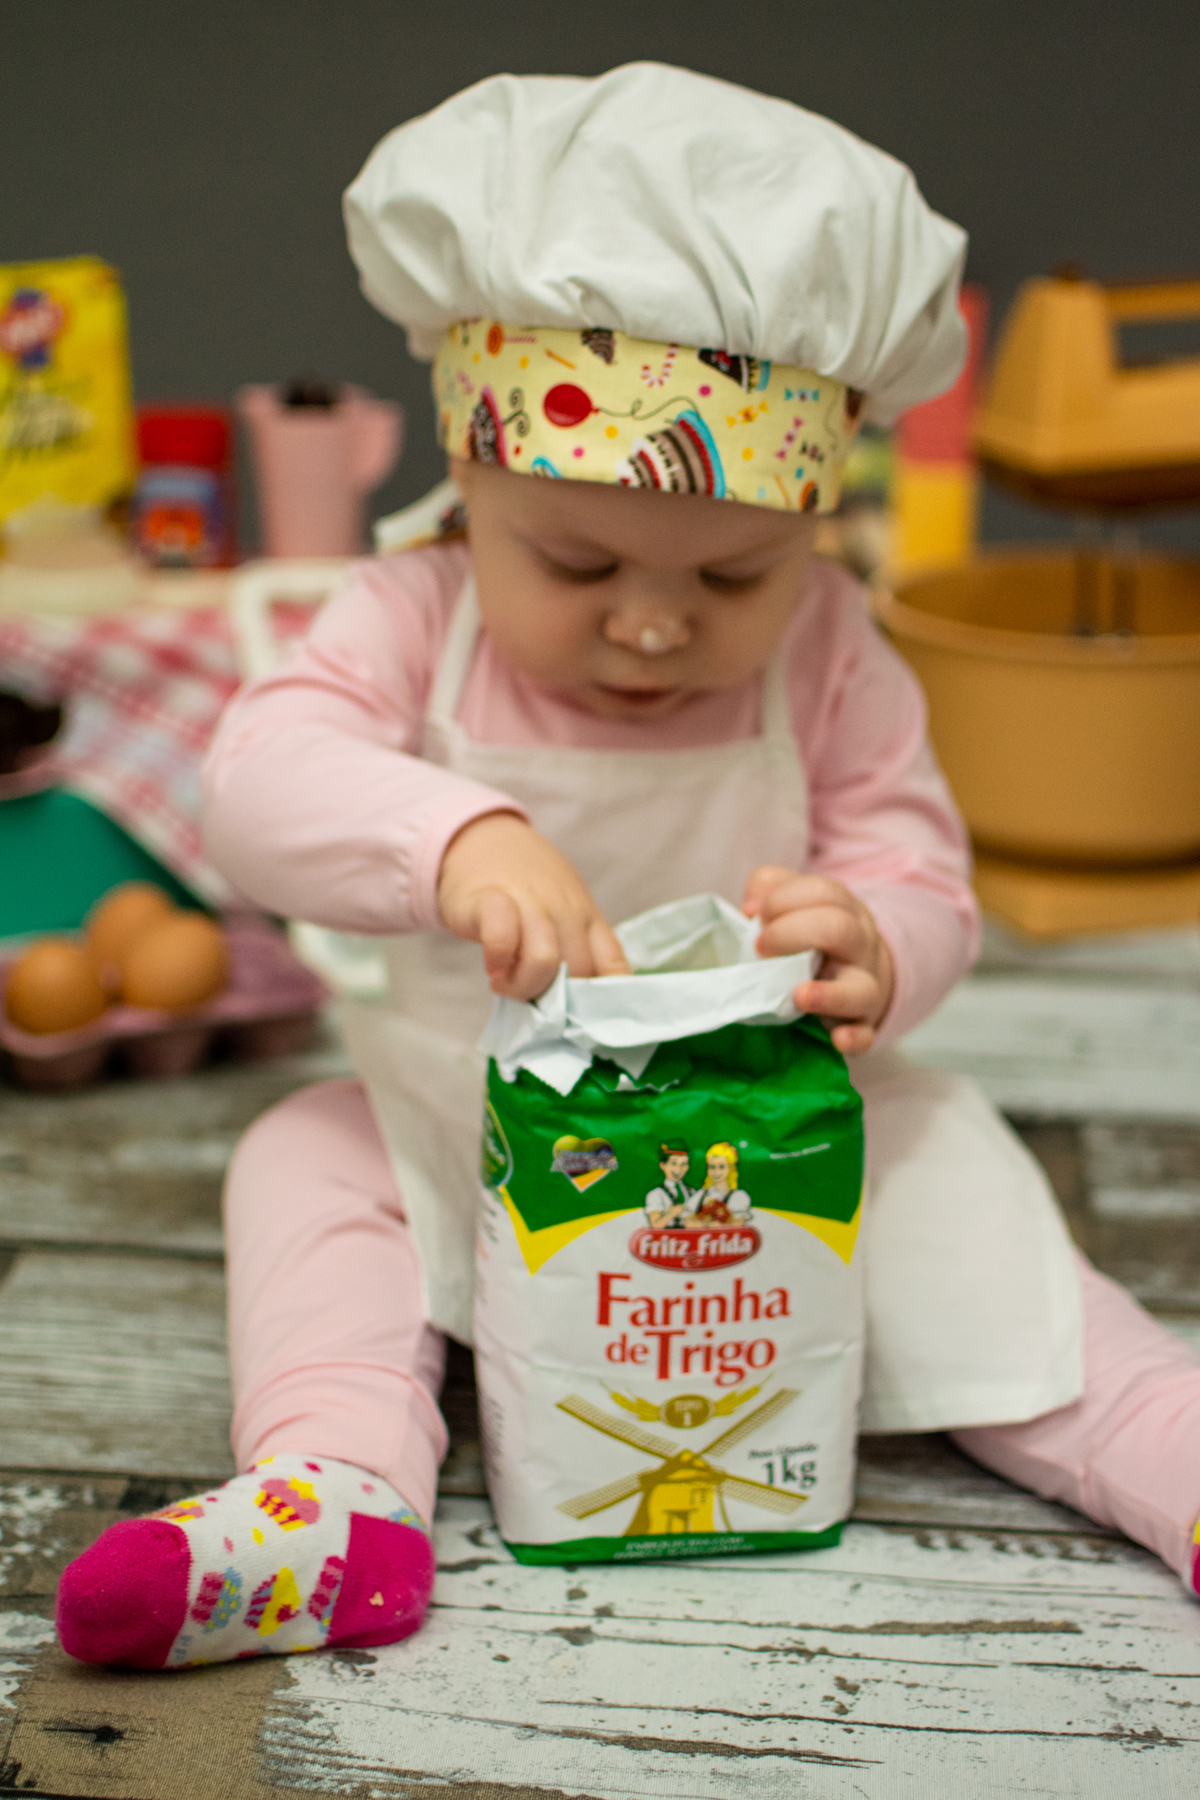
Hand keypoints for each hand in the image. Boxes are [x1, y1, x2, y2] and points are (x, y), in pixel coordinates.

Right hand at [437, 811, 629, 998]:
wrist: (480, 839)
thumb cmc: (523, 886)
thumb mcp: (561, 911)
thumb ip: (573, 949)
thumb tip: (575, 1007)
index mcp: (588, 918)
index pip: (614, 966)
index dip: (606, 1001)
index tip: (587, 1022)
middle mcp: (566, 911)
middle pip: (577, 973)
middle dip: (553, 1002)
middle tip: (528, 998)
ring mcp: (530, 903)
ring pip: (546, 961)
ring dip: (524, 985)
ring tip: (505, 982)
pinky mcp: (490, 899)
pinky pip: (503, 938)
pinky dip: (498, 960)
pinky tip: (491, 965)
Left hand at [742, 867, 894, 1055]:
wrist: (863, 972)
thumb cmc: (817, 935)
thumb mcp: (799, 901)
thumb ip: (771, 888)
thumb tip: (750, 908)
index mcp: (844, 909)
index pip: (824, 892)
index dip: (785, 899)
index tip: (757, 914)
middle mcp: (860, 945)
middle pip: (840, 930)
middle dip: (796, 932)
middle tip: (761, 947)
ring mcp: (865, 985)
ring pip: (861, 988)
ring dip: (830, 994)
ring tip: (799, 995)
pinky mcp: (863, 1023)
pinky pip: (865, 1033)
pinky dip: (854, 1038)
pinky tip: (837, 1039)